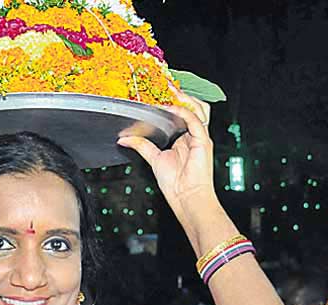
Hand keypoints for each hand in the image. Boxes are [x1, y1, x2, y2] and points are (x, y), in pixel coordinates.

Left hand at [117, 91, 214, 229]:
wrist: (187, 199)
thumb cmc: (177, 185)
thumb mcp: (154, 159)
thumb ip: (142, 145)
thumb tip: (124, 139)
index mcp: (186, 138)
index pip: (183, 112)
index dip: (173, 100)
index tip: (159, 90)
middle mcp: (195, 135)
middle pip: (195, 106)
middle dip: (183, 94)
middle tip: (167, 83)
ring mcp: (200, 138)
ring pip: (199, 109)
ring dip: (185, 97)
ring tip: (171, 89)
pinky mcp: (203, 142)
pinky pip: (194, 120)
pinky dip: (182, 111)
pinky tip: (169, 107)